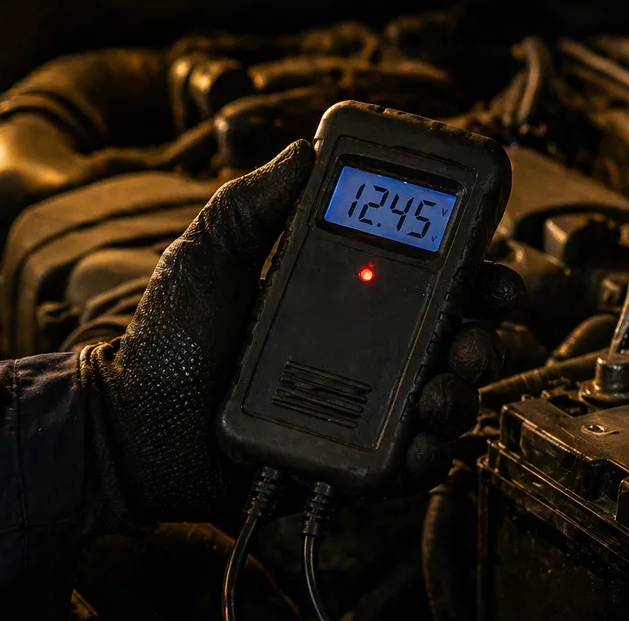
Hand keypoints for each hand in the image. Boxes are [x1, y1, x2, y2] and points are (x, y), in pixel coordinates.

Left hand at [79, 140, 522, 528]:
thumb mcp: (210, 256)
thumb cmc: (169, 339)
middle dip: (484, 337)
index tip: (492, 268)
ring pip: (447, 401)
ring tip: (438, 394)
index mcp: (351, 298)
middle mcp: (372, 352)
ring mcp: (368, 409)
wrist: (136, 427)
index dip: (476, 274)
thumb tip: (303, 149)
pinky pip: (412, 462)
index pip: (433, 281)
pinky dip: (429, 456)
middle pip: (457, 340)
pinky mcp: (354, 460)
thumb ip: (253, 203)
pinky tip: (418, 445)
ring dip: (462, 397)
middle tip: (474, 336)